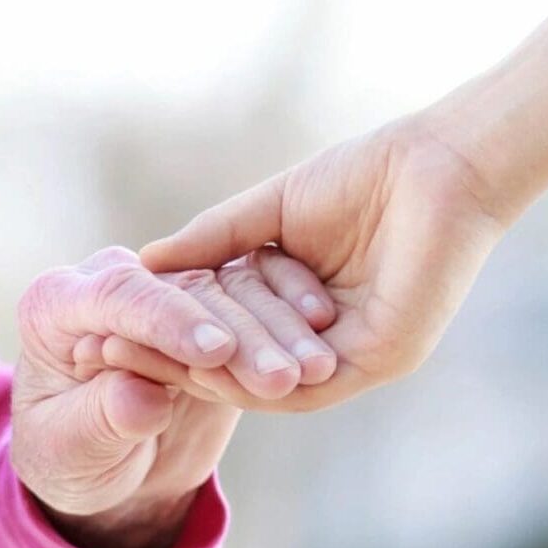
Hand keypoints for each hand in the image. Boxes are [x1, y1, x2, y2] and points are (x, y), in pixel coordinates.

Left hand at [10, 247, 335, 547]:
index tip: (215, 351)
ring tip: (319, 372)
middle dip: (241, 333)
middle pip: (188, 292)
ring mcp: (171, 295)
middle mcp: (117, 284)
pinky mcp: (214, 314)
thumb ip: (101, 419)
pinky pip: (259, 309)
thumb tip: (140, 399)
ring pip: (233, 296)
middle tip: (284, 376)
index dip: (170, 322)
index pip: (121, 295)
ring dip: (279, 333)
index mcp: (60, 303)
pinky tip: (324, 354)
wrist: (99, 467)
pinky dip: (292, 328)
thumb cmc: (69, 458)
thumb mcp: (70, 450)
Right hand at [139, 116, 507, 410]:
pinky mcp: (379, 358)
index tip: (110, 332)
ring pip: (267, 381)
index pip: (227, 337)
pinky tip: (205, 362)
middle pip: (240, 365)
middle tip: (112, 358)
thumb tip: (146, 264)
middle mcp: (323, 344)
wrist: (437, 163)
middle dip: (176, 362)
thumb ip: (213, 241)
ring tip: (147, 361)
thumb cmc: (363, 177)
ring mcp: (353, 358)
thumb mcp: (268, 211)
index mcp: (301, 313)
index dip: (170, 336)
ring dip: (207, 373)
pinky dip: (252, 376)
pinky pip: (307, 384)